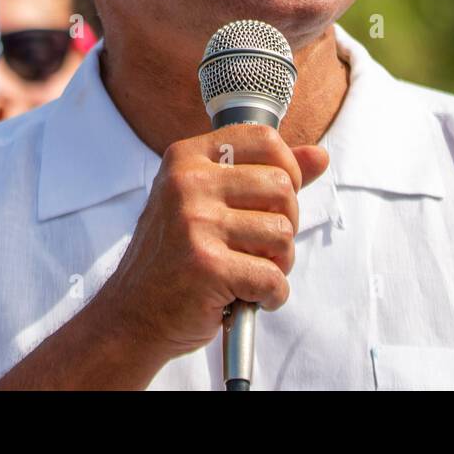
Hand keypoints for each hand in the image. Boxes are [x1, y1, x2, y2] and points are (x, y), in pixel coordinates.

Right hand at [95, 123, 329, 363]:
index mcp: (187, 158)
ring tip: (249, 272)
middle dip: (285, 223)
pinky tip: (248, 297)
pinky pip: (273, 277)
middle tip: (259, 246)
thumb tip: (320, 157)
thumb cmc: (176, 256)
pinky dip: (271, 295)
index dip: (286, 169)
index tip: (275, 197)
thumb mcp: (209, 201)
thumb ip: (264, 175)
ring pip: (283, 233)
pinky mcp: (207, 266)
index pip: (264, 139)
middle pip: (282, 187)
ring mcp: (195, 223)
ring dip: (278, 263)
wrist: (133, 315)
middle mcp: (188, 183)